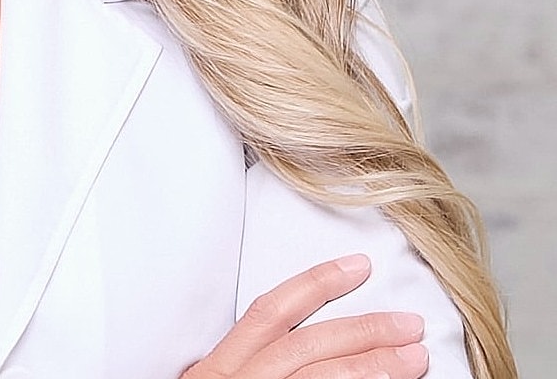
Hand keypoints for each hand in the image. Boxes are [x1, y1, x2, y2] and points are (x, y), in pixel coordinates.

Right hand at [181, 255, 428, 378]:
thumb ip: (250, 368)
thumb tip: (313, 351)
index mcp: (218, 370)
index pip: (271, 311)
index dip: (316, 283)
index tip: (358, 267)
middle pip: (307, 345)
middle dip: (364, 330)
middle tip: (409, 324)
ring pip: (320, 377)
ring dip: (373, 365)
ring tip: (415, 358)